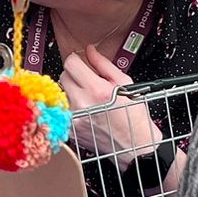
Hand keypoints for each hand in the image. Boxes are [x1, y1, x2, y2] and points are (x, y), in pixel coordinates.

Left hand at [61, 46, 157, 162]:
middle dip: (75, 75)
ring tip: (89, 98)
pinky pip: (64, 109)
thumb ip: (103, 64)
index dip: (76, 60)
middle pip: (63, 76)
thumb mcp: (124, 83)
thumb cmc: (134, 115)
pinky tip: (87, 111)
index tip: (81, 62)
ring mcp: (74, 118)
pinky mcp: (70, 130)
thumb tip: (89, 50)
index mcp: (96, 89)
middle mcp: (82, 104)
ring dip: (72, 91)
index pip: (70, 63)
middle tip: (88, 81)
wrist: (135, 146)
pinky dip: (72, 107)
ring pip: (62, 93)